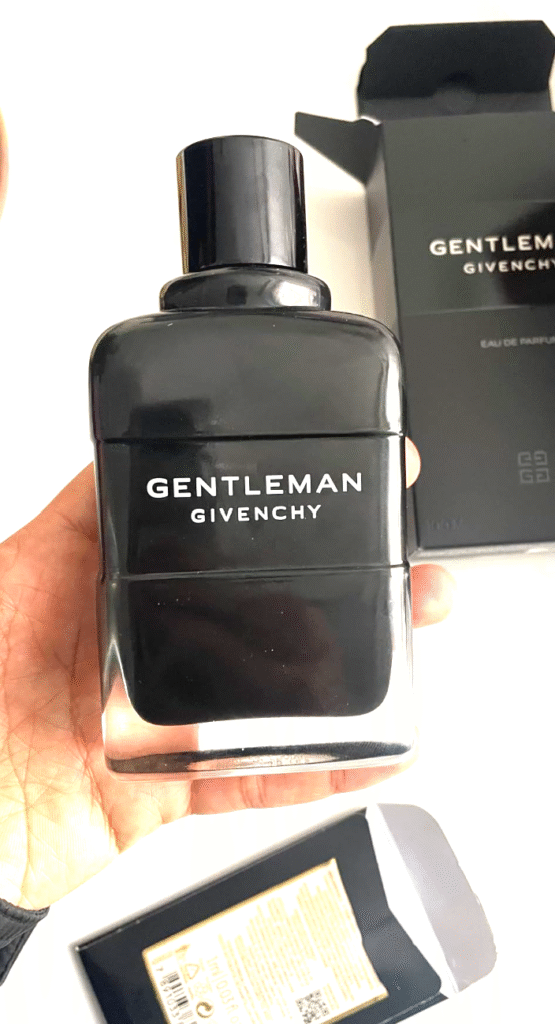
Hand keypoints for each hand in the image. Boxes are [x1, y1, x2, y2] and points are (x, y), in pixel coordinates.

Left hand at [0, 450, 453, 910]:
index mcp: (111, 592)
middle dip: (340, 592)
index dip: (274, 523)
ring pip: (271, 690)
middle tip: (399, 572)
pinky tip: (370, 749)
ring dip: (345, 671)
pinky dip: (315, 769)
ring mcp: (165, 713)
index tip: (334, 498)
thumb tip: (114, 458)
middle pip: (258, 615)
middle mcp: (145, 649)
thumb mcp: (13, 575)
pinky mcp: (171, 779)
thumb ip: (71, 522)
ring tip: (402, 643)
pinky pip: (253, 776)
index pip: (210, 546)